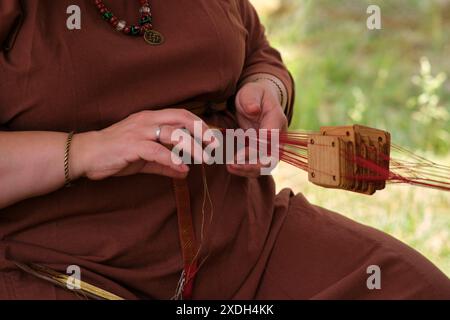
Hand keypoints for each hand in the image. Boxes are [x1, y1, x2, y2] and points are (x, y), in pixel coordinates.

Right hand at [71, 109, 209, 179]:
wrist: (85, 154)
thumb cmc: (115, 153)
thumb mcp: (144, 159)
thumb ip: (165, 164)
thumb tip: (185, 172)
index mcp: (151, 118)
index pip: (181, 115)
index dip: (200, 125)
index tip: (213, 138)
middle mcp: (147, 120)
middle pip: (181, 118)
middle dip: (201, 130)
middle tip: (215, 145)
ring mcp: (139, 132)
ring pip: (173, 134)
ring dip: (192, 147)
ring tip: (205, 159)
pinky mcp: (131, 146)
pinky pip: (157, 151)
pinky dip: (172, 160)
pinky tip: (183, 169)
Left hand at [228, 77, 287, 177]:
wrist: (257, 100)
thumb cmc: (253, 95)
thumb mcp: (251, 92)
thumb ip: (252, 100)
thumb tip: (254, 110)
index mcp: (277, 120)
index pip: (272, 139)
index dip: (258, 148)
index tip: (241, 152)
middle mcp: (278, 136)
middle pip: (272, 158)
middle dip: (252, 165)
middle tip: (233, 164)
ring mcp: (272, 146)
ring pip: (265, 166)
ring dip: (248, 170)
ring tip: (230, 167)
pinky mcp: (263, 152)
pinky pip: (257, 165)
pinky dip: (245, 169)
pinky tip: (231, 167)